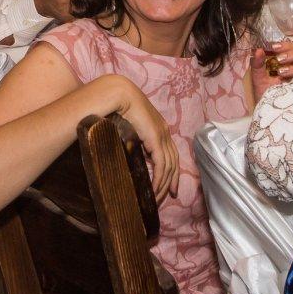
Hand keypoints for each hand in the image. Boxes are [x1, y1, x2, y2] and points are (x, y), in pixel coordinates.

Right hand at [113, 79, 178, 202]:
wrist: (119, 94)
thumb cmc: (118, 107)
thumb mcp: (128, 127)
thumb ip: (133, 139)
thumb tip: (128, 152)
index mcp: (159, 128)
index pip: (170, 154)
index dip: (172, 171)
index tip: (170, 187)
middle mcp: (164, 132)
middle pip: (173, 162)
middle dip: (171, 181)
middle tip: (168, 197)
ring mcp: (162, 135)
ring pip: (168, 167)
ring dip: (163, 185)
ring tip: (156, 199)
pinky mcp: (156, 139)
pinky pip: (161, 165)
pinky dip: (159, 179)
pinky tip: (155, 190)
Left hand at [251, 41, 292, 93]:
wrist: (270, 113)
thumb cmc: (267, 95)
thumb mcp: (259, 78)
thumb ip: (257, 63)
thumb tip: (257, 50)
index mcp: (292, 63)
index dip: (286, 45)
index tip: (273, 47)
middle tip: (278, 57)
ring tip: (280, 70)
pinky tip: (287, 78)